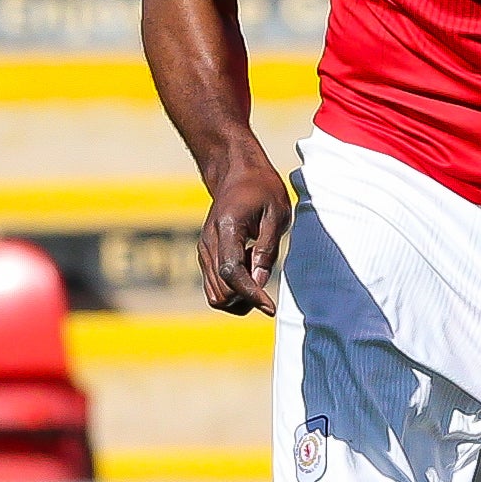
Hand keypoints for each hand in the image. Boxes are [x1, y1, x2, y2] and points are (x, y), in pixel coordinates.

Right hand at [198, 158, 291, 315]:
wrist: (237, 173)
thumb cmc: (261, 189)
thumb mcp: (276, 214)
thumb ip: (267, 249)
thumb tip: (260, 283)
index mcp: (227, 229)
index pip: (232, 273)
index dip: (251, 294)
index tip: (270, 308)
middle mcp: (209, 243)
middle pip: (222, 292)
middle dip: (246, 297)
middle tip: (267, 275)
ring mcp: (204, 251)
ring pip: (215, 295)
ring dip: (239, 296)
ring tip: (257, 268)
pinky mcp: (206, 256)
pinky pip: (215, 287)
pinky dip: (233, 289)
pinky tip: (249, 268)